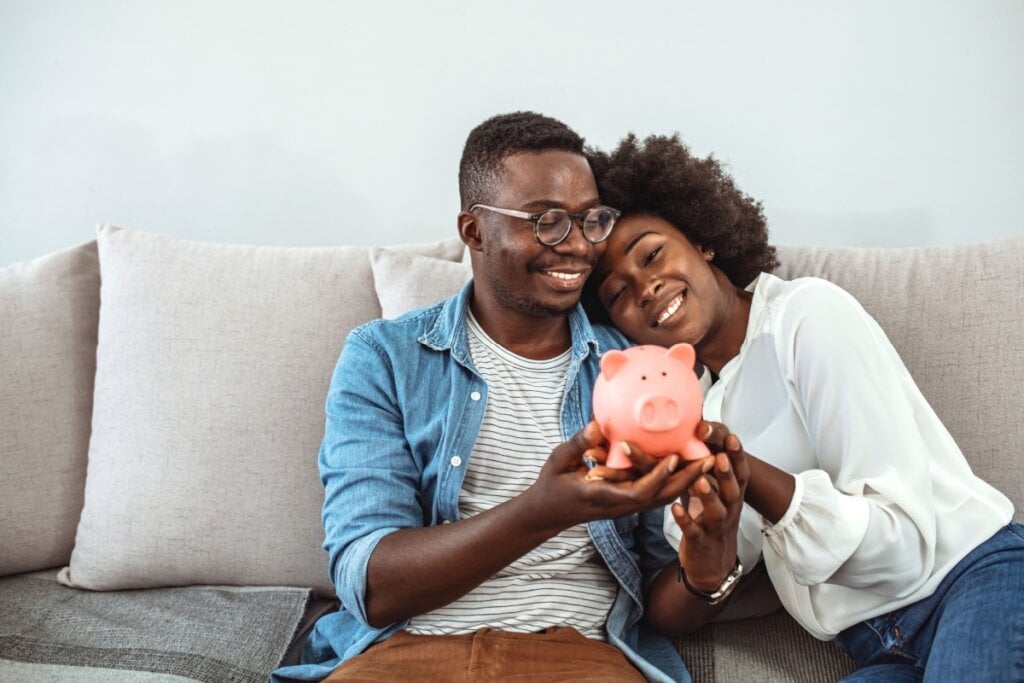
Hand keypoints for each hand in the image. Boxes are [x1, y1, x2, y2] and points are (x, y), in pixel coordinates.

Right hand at [521, 421, 714, 534]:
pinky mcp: (627, 501)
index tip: (675, 456)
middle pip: (662, 497)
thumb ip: (579, 444)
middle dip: (688, 480)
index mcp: (604, 496)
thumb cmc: (551, 484)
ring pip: (663, 497)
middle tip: (710, 459)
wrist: (548, 513)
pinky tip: (686, 465)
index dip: (660, 475)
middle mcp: (620, 504)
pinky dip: (673, 481)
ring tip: (707, 459)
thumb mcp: (558, 460)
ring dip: (686, 481)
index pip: (640, 491)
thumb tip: (598, 426)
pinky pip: (655, 493)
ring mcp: (626, 505)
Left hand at [671, 421, 748, 591]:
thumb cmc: (709, 519)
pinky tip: (675, 509)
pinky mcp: (700, 542)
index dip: (737, 457)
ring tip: (698, 481)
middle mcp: (728, 511)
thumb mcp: (715, 494)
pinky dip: (685, 520)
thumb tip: (699, 437)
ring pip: (716, 511)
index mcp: (731, 496)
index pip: (740, 474)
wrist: (711, 563)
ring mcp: (715, 527)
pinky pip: (694, 531)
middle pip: (732, 490)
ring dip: (709, 496)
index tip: (732, 436)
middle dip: (727, 473)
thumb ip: (709, 470)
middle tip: (719, 456)